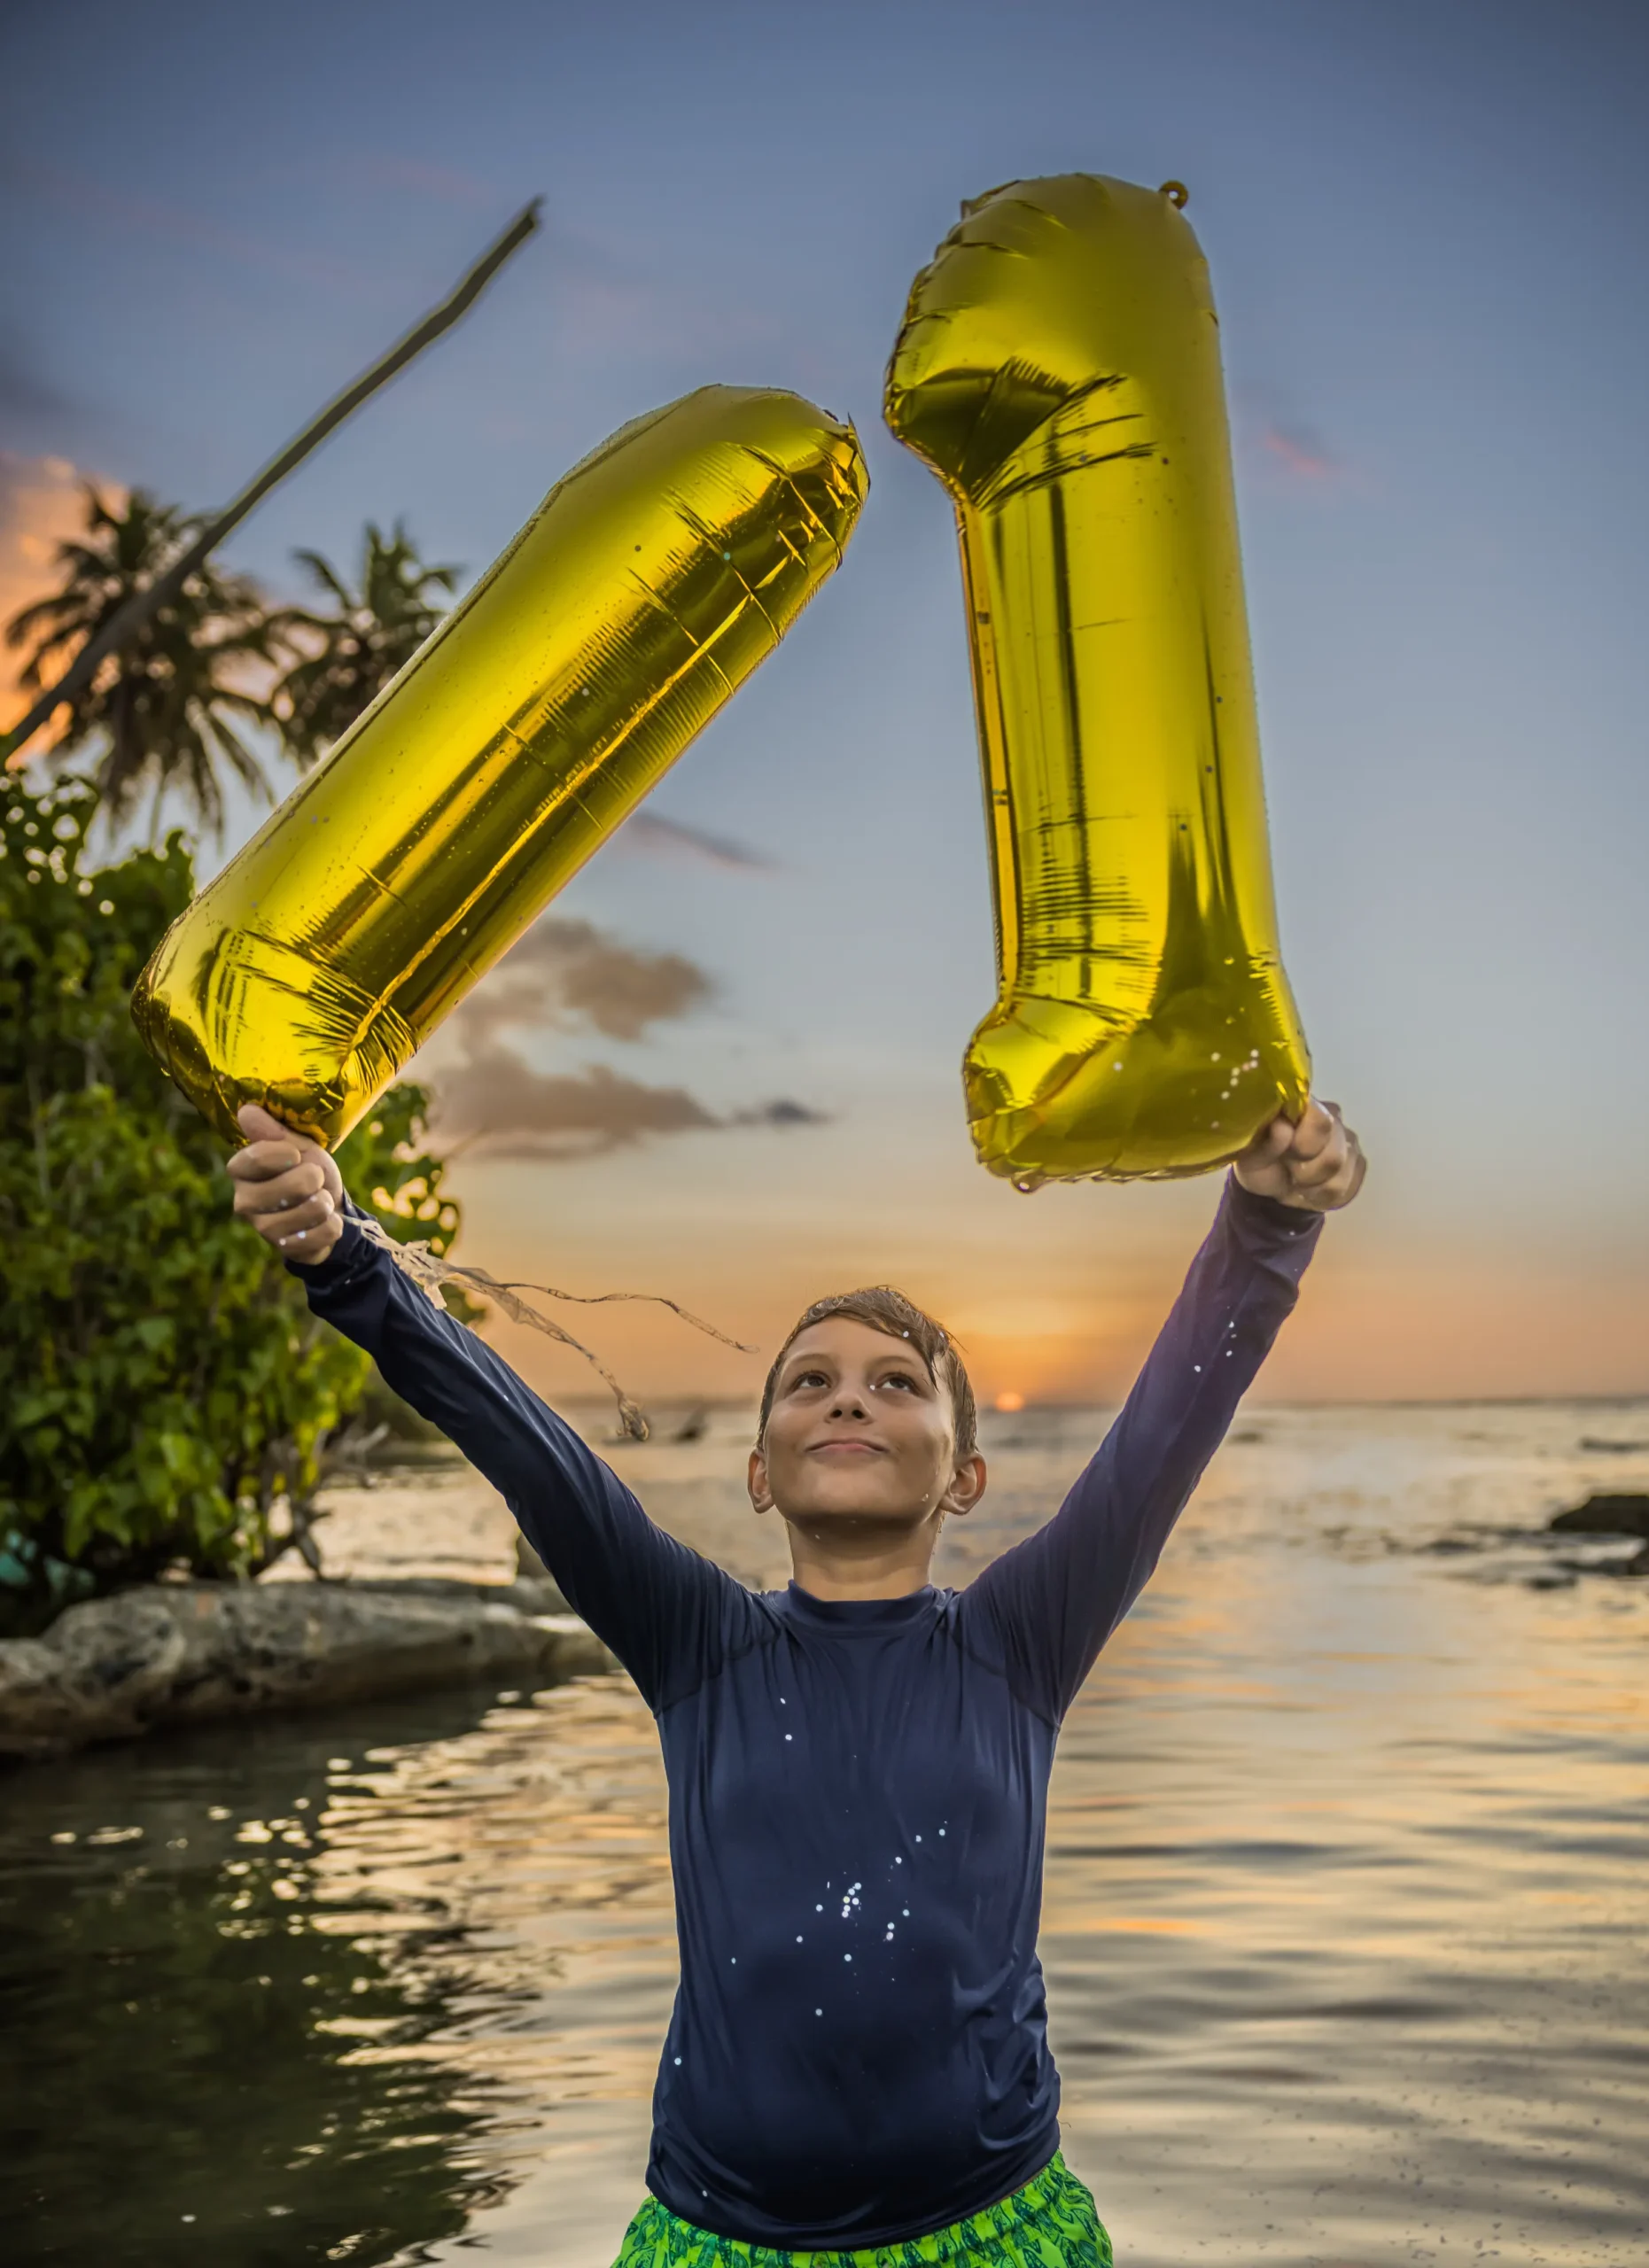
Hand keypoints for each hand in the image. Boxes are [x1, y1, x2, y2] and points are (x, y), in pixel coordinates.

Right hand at [227, 1103, 345, 1265]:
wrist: (329, 1209)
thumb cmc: (309, 1171)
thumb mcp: (299, 1146)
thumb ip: (274, 1131)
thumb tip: (247, 1110)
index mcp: (242, 1170)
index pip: (256, 1158)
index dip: (286, 1154)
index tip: (297, 1155)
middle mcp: (244, 1201)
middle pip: (289, 1186)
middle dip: (315, 1180)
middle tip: (313, 1180)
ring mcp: (262, 1228)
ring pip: (310, 1209)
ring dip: (326, 1202)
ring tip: (319, 1201)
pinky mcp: (284, 1248)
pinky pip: (322, 1232)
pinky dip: (332, 1225)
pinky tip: (323, 1222)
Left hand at [1233, 1098, 1365, 1213]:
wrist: (1271, 1184)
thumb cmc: (1259, 1161)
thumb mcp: (1250, 1155)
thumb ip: (1265, 1142)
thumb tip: (1282, 1128)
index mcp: (1304, 1106)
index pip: (1322, 1121)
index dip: (1306, 1143)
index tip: (1286, 1155)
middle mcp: (1333, 1118)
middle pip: (1334, 1156)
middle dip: (1305, 1173)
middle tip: (1288, 1171)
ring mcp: (1349, 1142)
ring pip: (1340, 1178)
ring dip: (1312, 1189)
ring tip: (1296, 1183)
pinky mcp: (1356, 1165)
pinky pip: (1348, 1190)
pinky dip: (1322, 1197)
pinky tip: (1309, 1190)